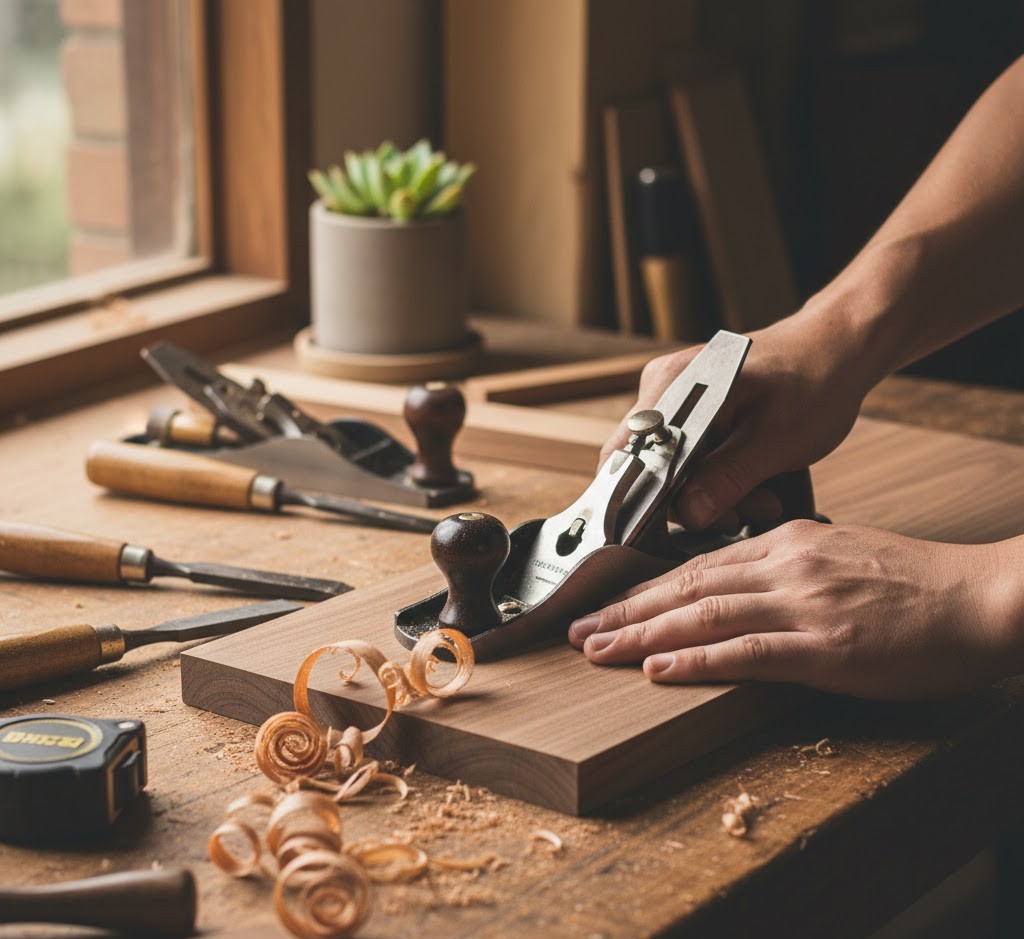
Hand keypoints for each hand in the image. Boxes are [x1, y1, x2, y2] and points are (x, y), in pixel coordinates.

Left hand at [568, 520, 1020, 700]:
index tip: (611, 604)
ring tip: (597, 651)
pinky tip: (657, 671)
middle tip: (580, 631)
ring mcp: (803, 604)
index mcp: (788, 542)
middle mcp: (785, 565)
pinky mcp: (825, 646)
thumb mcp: (842, 554)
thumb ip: (789, 565)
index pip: (699, 564)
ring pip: (703, 615)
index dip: (648, 587)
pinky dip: (696, 661)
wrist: (982, 597)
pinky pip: (747, 653)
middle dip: (626, 610)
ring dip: (641, 635)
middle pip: (687, 586)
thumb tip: (744, 586)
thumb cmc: (918, 582)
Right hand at [600, 314, 870, 530]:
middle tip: (750, 511)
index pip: (627, 459)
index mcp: (672, 387)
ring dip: (710, 492)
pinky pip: (686, 456)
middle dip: (695, 500)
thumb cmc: (814, 382)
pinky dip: (715, 476)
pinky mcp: (690, 409)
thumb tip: (688, 516)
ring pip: (669, 466)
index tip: (699, 523)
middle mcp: (662, 389)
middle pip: (648, 467)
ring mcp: (673, 398)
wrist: (836, 349)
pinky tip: (752, 479)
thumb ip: (727, 478)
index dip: (650, 501)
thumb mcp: (776, 439)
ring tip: (763, 495)